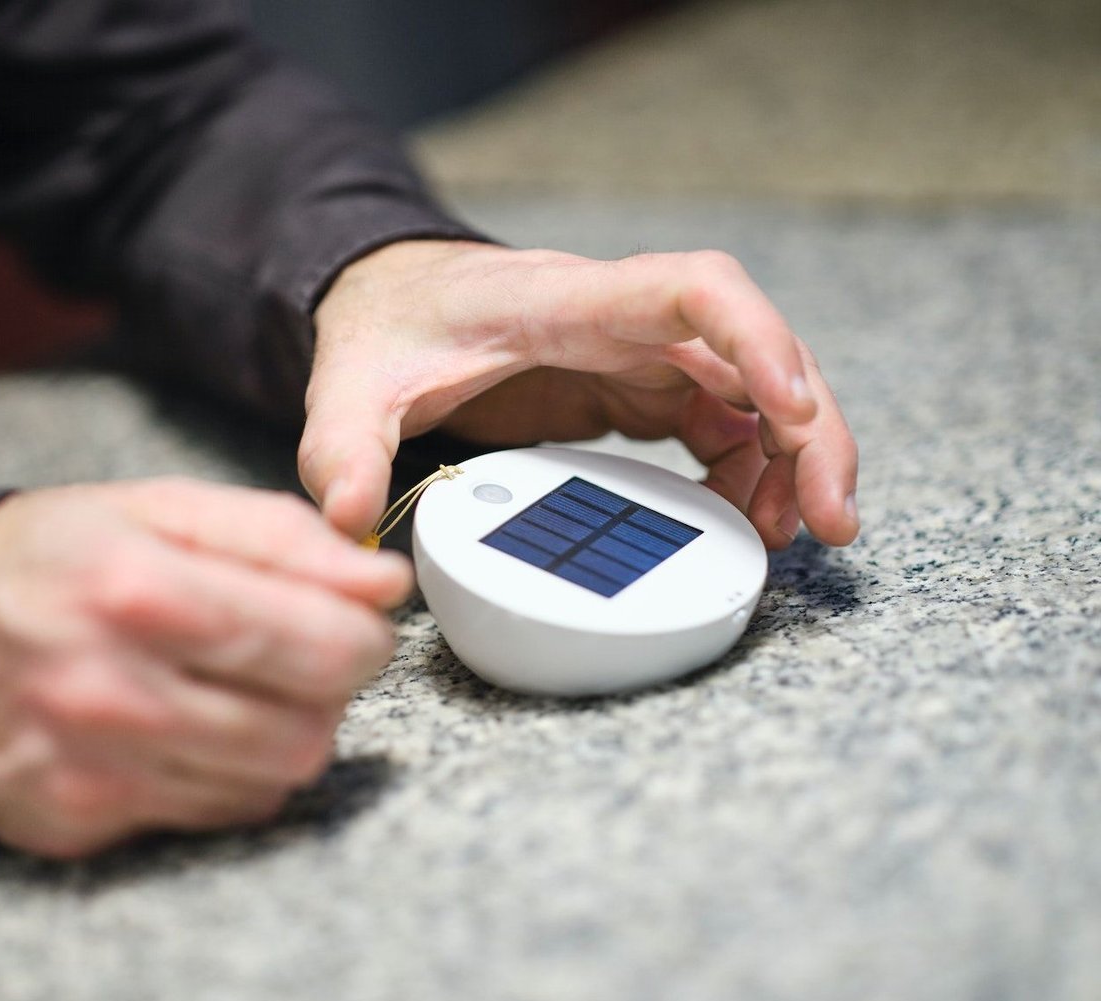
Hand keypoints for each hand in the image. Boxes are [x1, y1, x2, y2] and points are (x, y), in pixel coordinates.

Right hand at [0, 478, 411, 857]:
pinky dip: (232, 772)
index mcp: (139, 590)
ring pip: (272, 781)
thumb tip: (384, 583)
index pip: (320, 643)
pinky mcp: (82, 823)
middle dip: (330, 688)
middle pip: (308, 728)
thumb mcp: (160, 508)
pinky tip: (192, 727)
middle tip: (298, 651)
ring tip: (237, 685)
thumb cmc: (54, 559)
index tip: (355, 617)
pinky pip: (218, 814)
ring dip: (284, 731)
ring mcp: (94, 769)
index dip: (363, 633)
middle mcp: (113, 692)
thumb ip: (283, 537)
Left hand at [299, 240, 858, 549]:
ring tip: (796, 537)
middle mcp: (620, 319)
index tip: (798, 412)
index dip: (758, 342)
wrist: (388, 301)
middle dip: (810, 431)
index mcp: (566, 304)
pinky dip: (748, 470)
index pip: (692, 291)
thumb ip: (342, 449)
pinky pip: (719, 423)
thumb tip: (350, 519)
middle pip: (754, 352)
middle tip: (830, 522)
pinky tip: (747, 521)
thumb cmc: (383, 328)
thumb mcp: (346, 389)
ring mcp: (636, 352)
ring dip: (791, 459)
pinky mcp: (633, 387)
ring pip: (752, 391)